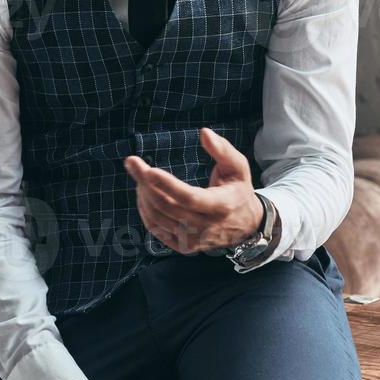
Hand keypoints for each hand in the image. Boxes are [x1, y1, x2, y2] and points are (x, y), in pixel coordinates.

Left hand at [123, 127, 263, 253]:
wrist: (246, 226)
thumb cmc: (238, 190)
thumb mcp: (238, 167)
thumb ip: (223, 149)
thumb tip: (204, 132)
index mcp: (222, 205)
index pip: (189, 197)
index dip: (167, 185)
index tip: (147, 169)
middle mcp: (207, 226)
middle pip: (168, 207)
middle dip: (145, 183)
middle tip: (133, 163)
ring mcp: (194, 239)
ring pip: (158, 219)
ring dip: (144, 195)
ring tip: (140, 176)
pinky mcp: (184, 246)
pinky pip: (156, 230)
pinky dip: (145, 211)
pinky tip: (144, 194)